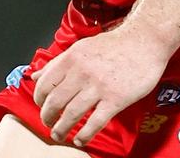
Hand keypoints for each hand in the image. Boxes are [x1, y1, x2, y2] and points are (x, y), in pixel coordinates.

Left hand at [31, 22, 170, 146]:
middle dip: (47, 117)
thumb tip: (35, 76)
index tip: (41, 106)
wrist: (144, 41)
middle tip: (47, 123)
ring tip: (58, 134)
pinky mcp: (116, 99)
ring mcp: (99, 87)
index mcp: (71, 58)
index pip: (45, 83)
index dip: (39, 99)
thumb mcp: (81, 48)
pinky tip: (80, 138)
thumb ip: (57, 63)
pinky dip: (84, 134)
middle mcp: (82, 72)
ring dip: (61, 128)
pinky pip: (95, 122)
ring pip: (72, 114)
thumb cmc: (113, 45)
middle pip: (55, 101)